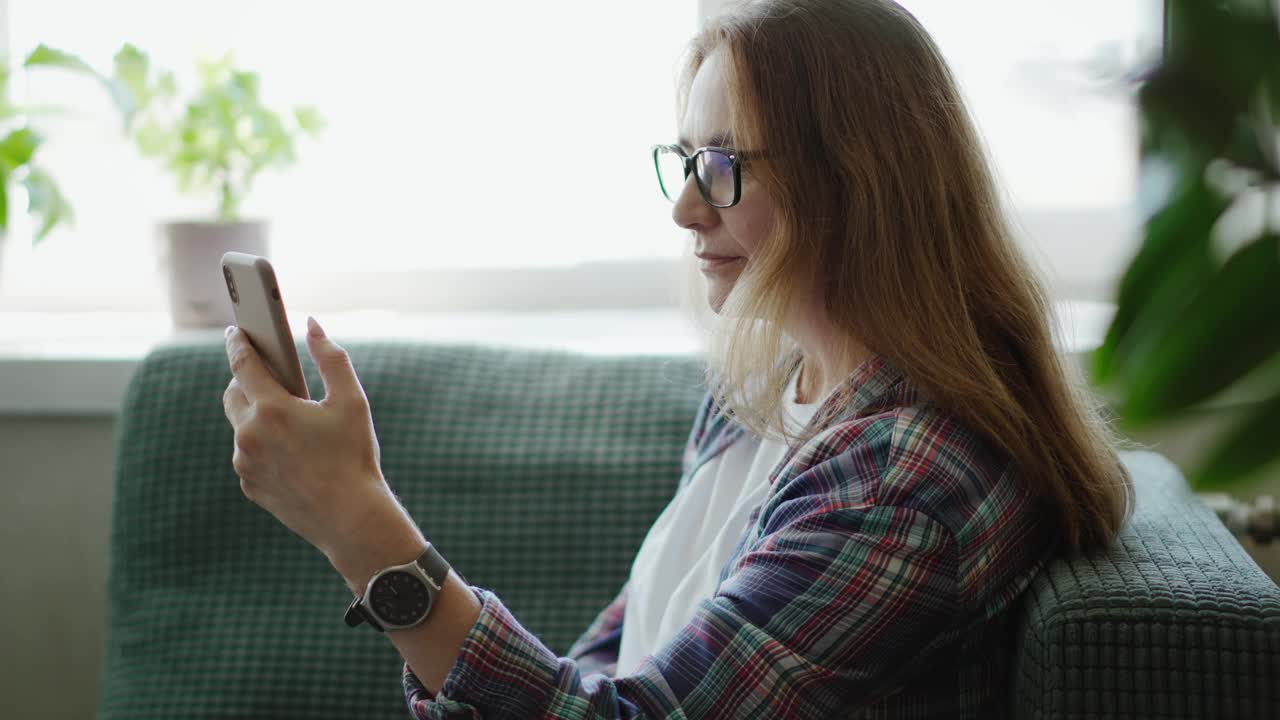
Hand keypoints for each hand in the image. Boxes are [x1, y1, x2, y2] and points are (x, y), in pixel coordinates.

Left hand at [221, 316, 409, 566]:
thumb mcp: (352, 401)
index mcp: (272, 409)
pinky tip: (291, 451)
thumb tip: (313, 326)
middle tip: (271, 376)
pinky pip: (247, 454)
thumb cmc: (355, 456)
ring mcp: (245, 462)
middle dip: (247, 379)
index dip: (238, 342)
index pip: (243, 364)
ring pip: (240, 425)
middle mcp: (249, 435)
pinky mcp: (249, 484)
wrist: (349, 517)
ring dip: (257, 415)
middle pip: (233, 393)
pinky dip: (262, 445)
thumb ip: (331, 357)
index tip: (236, 330)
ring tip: (289, 419)